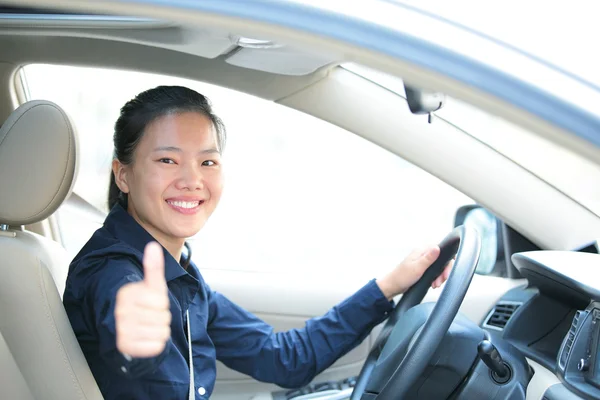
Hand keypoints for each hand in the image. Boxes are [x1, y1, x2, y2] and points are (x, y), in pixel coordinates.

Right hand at [115, 242, 171, 357]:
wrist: (128, 328)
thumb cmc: (144, 304)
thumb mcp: (151, 286)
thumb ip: (154, 267)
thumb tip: (153, 245)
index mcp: (127, 294)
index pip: (161, 302)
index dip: (162, 303)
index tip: (152, 303)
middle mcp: (120, 311)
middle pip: (163, 317)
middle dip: (162, 318)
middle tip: (150, 316)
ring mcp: (121, 330)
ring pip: (161, 332)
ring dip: (159, 331)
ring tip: (148, 326)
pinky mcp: (125, 347)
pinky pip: (156, 346)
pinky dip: (155, 344)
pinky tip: (145, 338)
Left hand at [376, 245, 452, 300]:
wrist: (393, 286)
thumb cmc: (402, 277)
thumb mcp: (417, 268)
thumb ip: (428, 258)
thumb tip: (437, 247)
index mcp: (421, 251)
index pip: (440, 249)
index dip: (447, 259)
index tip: (447, 270)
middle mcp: (423, 255)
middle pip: (441, 259)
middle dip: (444, 271)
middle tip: (441, 280)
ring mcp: (423, 262)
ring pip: (438, 266)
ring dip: (440, 276)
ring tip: (436, 284)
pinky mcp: (422, 269)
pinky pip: (434, 272)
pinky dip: (436, 278)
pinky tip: (434, 284)